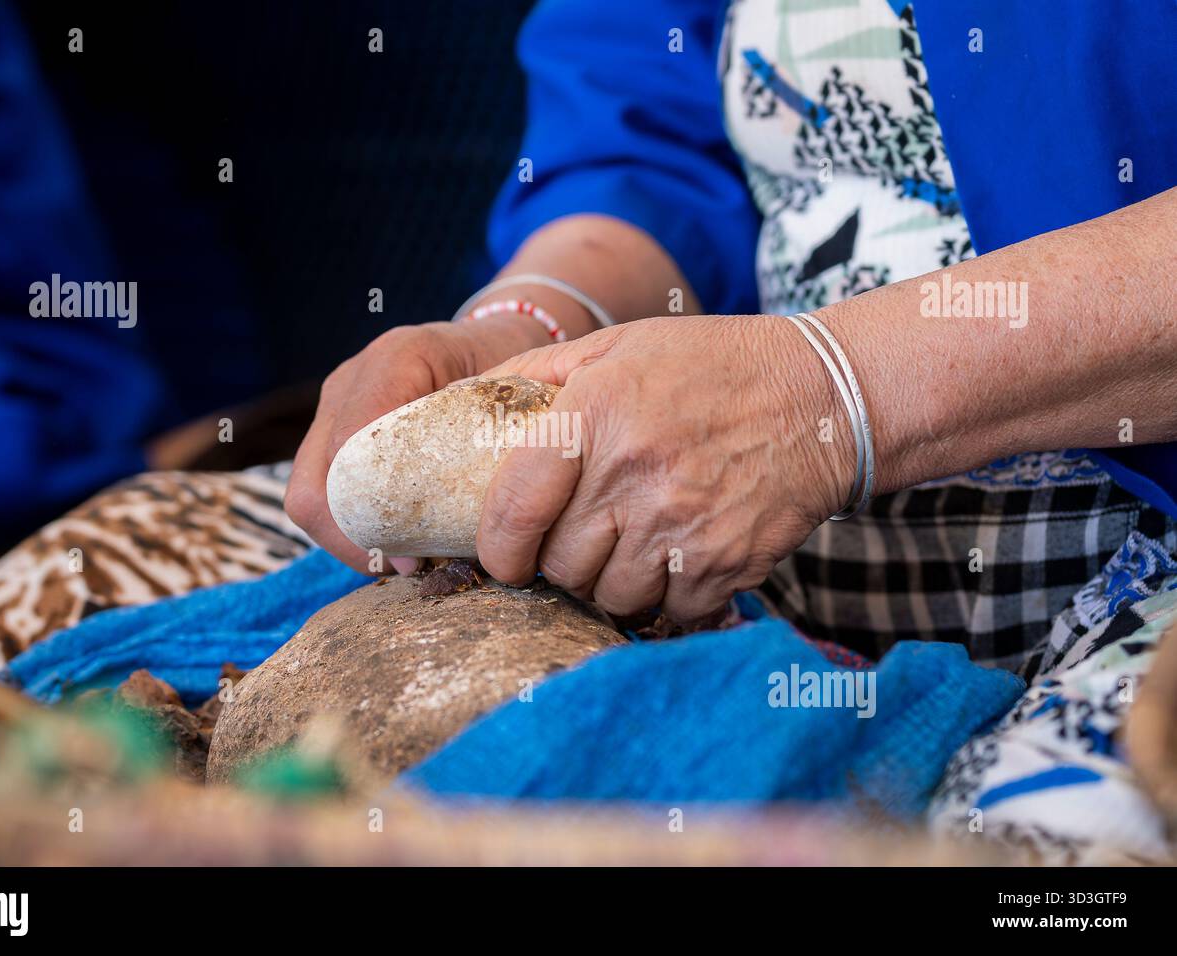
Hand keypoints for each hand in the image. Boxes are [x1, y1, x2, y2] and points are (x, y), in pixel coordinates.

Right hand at [286, 315, 552, 572]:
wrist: (498, 344)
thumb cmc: (510, 377)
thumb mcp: (513, 403)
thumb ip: (487, 451)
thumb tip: (474, 535)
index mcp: (394, 360)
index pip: (351, 451)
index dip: (372, 514)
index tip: (414, 556)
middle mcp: (350, 382)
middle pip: (313, 486)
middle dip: (354, 540)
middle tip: (407, 567)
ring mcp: (334, 407)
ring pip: (309, 498)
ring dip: (351, 539)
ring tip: (406, 559)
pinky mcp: (333, 432)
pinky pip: (322, 494)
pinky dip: (354, 526)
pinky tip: (398, 541)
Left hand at [475, 314, 856, 621]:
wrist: (823, 399)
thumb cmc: (710, 368)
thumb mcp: (618, 345)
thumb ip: (537, 375)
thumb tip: (464, 403)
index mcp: (597, 415)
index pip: (516, 508)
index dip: (497, 547)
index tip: (502, 555)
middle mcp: (636, 476)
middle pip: (561, 564)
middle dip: (558, 563)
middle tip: (575, 542)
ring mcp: (683, 526)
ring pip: (609, 597)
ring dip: (609, 583)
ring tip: (627, 547)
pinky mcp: (725, 564)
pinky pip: (669, 612)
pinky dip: (666, 597)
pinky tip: (675, 558)